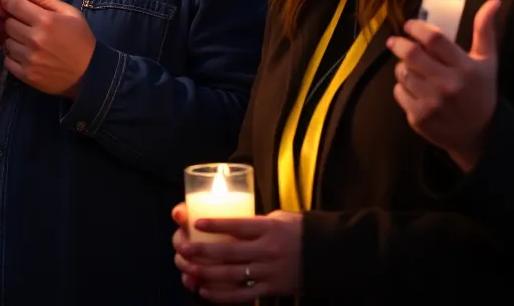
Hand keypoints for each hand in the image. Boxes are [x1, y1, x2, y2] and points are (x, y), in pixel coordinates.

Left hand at [0, 0, 95, 97]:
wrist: (90, 72)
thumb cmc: (81, 39)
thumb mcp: (70, 13)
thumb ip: (45, 0)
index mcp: (45, 21)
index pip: (13, 5)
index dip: (8, 1)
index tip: (10, 2)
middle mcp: (34, 39)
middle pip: (7, 23)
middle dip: (12, 20)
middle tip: (22, 23)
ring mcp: (29, 58)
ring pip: (6, 42)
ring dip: (13, 39)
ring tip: (25, 40)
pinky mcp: (26, 74)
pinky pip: (7, 60)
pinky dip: (12, 56)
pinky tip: (25, 54)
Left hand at [172, 203, 302, 301]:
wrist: (330, 256)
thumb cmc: (302, 232)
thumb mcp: (281, 218)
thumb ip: (257, 222)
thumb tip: (231, 223)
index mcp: (270, 229)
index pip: (238, 225)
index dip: (216, 225)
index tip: (195, 223)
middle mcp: (268, 250)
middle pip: (229, 251)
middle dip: (202, 251)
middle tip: (184, 248)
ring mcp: (269, 272)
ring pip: (232, 275)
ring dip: (207, 273)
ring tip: (188, 269)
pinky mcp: (272, 289)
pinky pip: (242, 295)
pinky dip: (222, 295)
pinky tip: (205, 291)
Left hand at [388, 0, 500, 171]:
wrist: (481, 135)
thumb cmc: (482, 92)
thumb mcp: (487, 62)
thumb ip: (485, 31)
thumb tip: (493, 1)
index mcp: (465, 68)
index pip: (434, 39)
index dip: (417, 27)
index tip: (410, 25)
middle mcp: (448, 85)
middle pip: (412, 54)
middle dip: (399, 44)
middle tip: (396, 41)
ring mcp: (432, 103)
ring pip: (402, 73)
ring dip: (402, 66)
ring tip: (410, 67)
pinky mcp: (419, 118)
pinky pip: (398, 92)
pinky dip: (402, 87)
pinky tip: (414, 88)